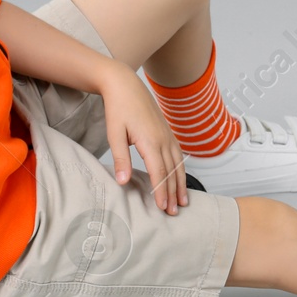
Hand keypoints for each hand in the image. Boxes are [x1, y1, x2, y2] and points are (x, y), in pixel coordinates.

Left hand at [97, 65, 188, 214]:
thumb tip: (123, 182)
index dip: (161, 191)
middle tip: (173, 212)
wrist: (125, 84)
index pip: (159, 172)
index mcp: (150, 141)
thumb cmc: (118, 108)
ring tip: (182, 201)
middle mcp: (163, 139)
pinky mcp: (167, 132)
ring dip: (180, 184)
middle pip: (171, 171)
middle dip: (172, 193)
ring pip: (178, 164)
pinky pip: (178, 155)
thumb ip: (121, 159)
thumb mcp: (115, 134)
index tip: (162, 208)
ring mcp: (168, 135)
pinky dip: (181, 170)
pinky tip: (180, 178)